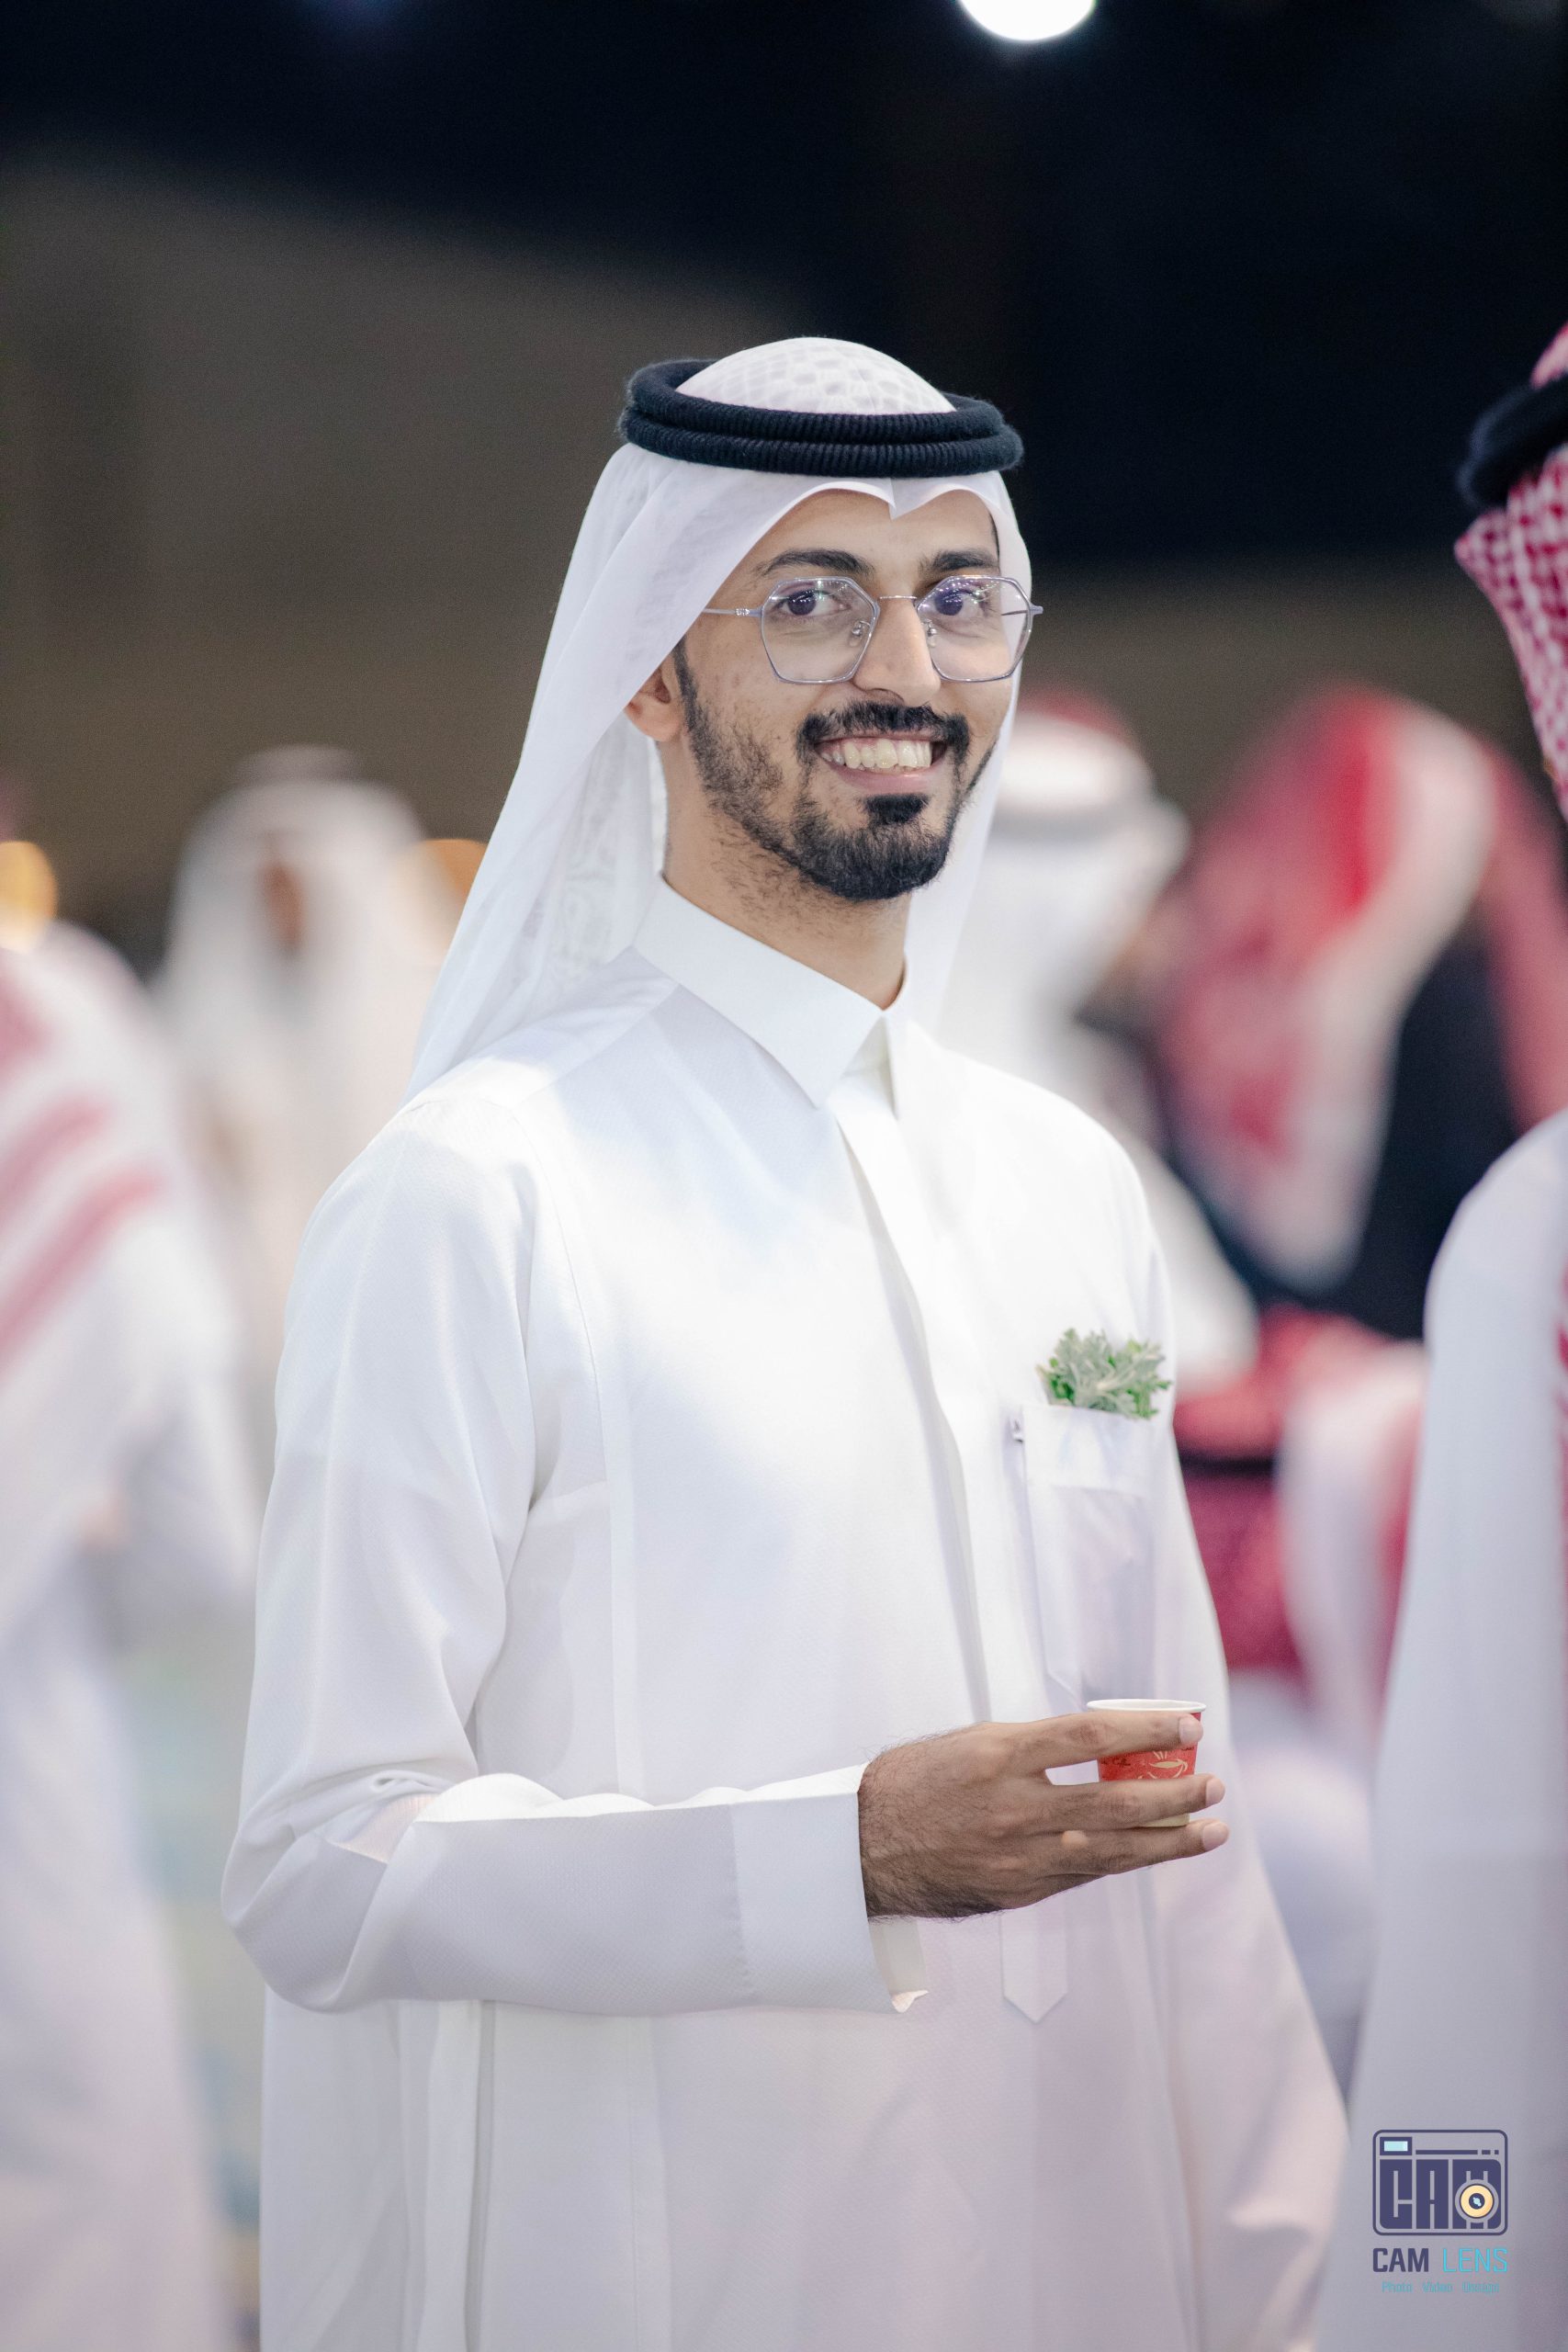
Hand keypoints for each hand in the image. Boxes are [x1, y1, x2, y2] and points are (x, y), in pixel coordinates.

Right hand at [858, 1709, 1226, 1919]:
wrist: (862, 1847)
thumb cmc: (916, 1781)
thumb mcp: (972, 1741)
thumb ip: (1035, 1746)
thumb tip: (1103, 1746)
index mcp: (998, 1755)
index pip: (1089, 1736)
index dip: (1145, 1729)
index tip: (1188, 1723)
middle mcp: (1013, 1808)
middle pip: (1113, 1801)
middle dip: (1173, 1795)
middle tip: (1214, 1785)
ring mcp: (1017, 1857)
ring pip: (1111, 1851)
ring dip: (1167, 1841)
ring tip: (1211, 1831)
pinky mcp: (1017, 1892)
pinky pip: (1083, 1876)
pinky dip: (1120, 1861)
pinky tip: (1151, 1851)